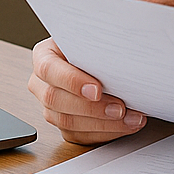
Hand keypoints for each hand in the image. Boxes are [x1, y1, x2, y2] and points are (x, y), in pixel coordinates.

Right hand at [27, 38, 146, 143]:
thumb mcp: (93, 37)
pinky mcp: (65, 125)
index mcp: (44, 56)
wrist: (102, 58)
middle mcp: (42, 83)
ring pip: (67, 122)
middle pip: (56, 100)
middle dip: (92, 108)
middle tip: (120, 108)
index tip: (97, 90)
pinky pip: (80, 136)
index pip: (49, 69)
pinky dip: (106, 133)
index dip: (72, 81)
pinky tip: (126, 125)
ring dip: (104, 124)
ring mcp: (51, 107)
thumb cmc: (96, 45)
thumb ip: (97, 42)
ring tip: (131, 118)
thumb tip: (118, 42)